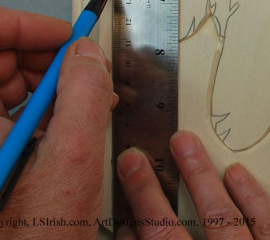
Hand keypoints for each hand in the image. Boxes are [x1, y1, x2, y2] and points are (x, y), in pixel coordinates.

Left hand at [0, 3, 116, 238]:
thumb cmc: (33, 238)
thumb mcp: (71, 163)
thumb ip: (84, 98)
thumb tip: (87, 55)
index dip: (24, 25)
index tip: (65, 37)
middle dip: (46, 57)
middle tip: (83, 70)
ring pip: (8, 81)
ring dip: (50, 83)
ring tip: (83, 99)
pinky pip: (12, 106)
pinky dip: (44, 105)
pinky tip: (67, 119)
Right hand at [117, 131, 269, 238]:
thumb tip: (129, 236)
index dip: (130, 223)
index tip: (121, 205)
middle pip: (170, 230)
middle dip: (148, 192)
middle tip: (133, 160)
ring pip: (222, 216)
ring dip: (199, 175)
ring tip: (185, 145)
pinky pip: (267, 223)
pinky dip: (252, 196)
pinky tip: (237, 173)